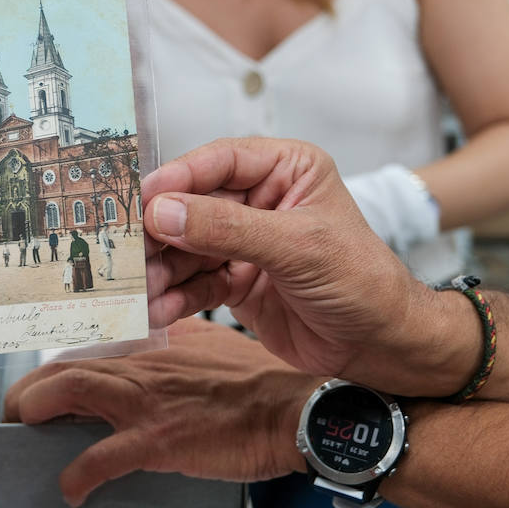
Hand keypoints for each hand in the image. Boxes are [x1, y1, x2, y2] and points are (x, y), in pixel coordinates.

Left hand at [3, 319, 317, 506]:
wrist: (290, 408)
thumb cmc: (258, 382)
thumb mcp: (209, 343)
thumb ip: (175, 340)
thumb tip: (155, 342)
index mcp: (153, 342)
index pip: (88, 342)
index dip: (57, 362)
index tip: (44, 379)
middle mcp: (142, 364)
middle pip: (64, 364)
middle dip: (29, 388)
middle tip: (15, 410)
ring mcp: (145, 400)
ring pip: (68, 391)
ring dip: (33, 411)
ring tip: (19, 430)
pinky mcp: (156, 439)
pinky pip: (99, 458)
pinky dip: (77, 475)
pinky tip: (71, 489)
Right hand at [140, 138, 477, 395]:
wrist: (382, 346)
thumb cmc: (361, 281)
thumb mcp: (297, 246)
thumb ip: (228, 228)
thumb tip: (165, 212)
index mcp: (286, 169)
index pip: (220, 161)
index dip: (177, 178)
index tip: (142, 198)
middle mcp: (261, 200)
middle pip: (192, 205)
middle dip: (160, 232)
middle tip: (126, 250)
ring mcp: (245, 242)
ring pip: (186, 247)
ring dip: (160, 270)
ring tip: (137, 290)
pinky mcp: (235, 281)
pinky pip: (193, 283)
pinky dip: (173, 297)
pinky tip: (156, 311)